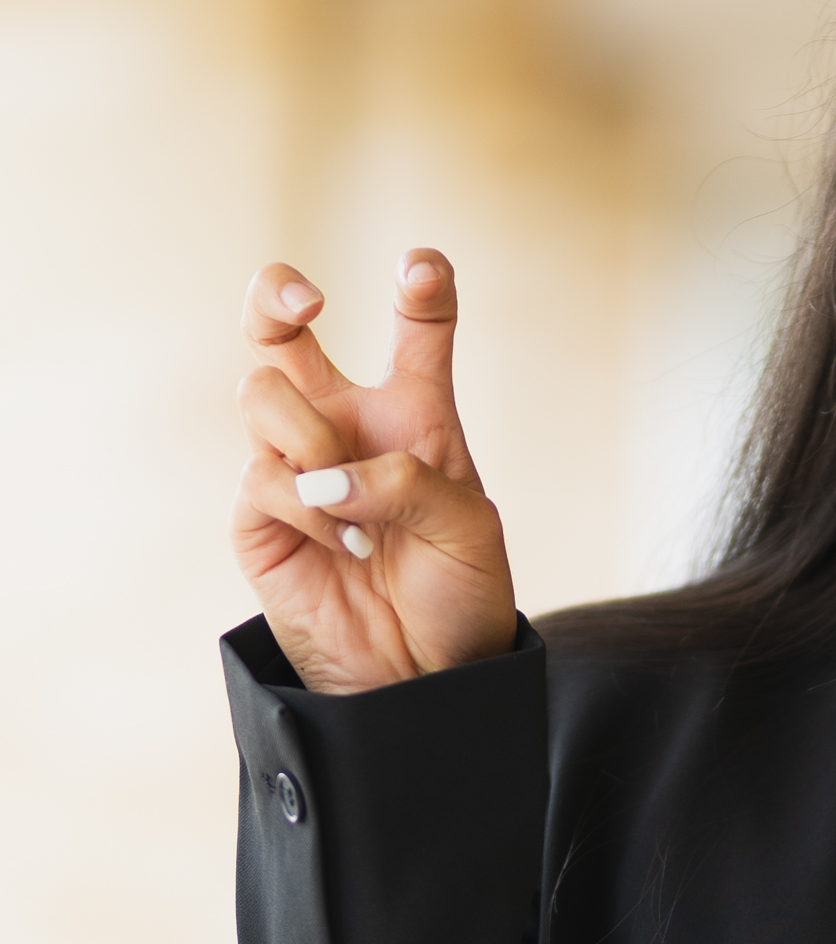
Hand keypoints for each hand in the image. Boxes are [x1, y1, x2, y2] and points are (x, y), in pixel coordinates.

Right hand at [232, 251, 517, 693]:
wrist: (425, 675)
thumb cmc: (458, 595)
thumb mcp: (469, 530)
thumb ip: (408, 480)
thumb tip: (323, 477)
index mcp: (413, 415)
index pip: (416, 330)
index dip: (421, 290)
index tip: (420, 267)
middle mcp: (345, 426)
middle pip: (280, 327)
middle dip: (276, 292)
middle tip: (309, 302)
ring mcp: (295, 465)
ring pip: (262, 393)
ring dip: (310, 439)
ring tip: (351, 507)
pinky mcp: (260, 515)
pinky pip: (263, 477)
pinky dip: (307, 508)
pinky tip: (342, 548)